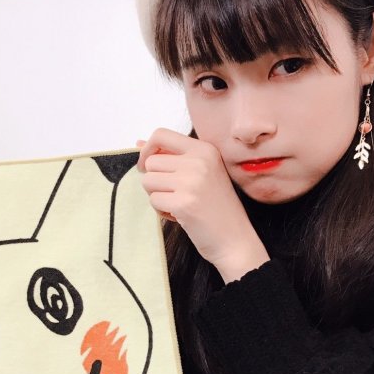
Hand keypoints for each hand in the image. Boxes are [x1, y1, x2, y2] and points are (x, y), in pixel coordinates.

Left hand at [137, 129, 269, 282]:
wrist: (235, 239)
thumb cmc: (216, 207)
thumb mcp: (200, 173)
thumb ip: (171, 156)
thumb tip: (139, 144)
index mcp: (205, 149)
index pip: (161, 135)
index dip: (148, 150)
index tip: (149, 166)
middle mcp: (199, 161)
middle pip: (150, 162)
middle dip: (154, 181)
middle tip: (174, 193)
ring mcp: (191, 182)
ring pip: (147, 181)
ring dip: (157, 196)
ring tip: (178, 204)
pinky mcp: (183, 203)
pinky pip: (154, 200)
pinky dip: (162, 211)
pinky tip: (181, 215)